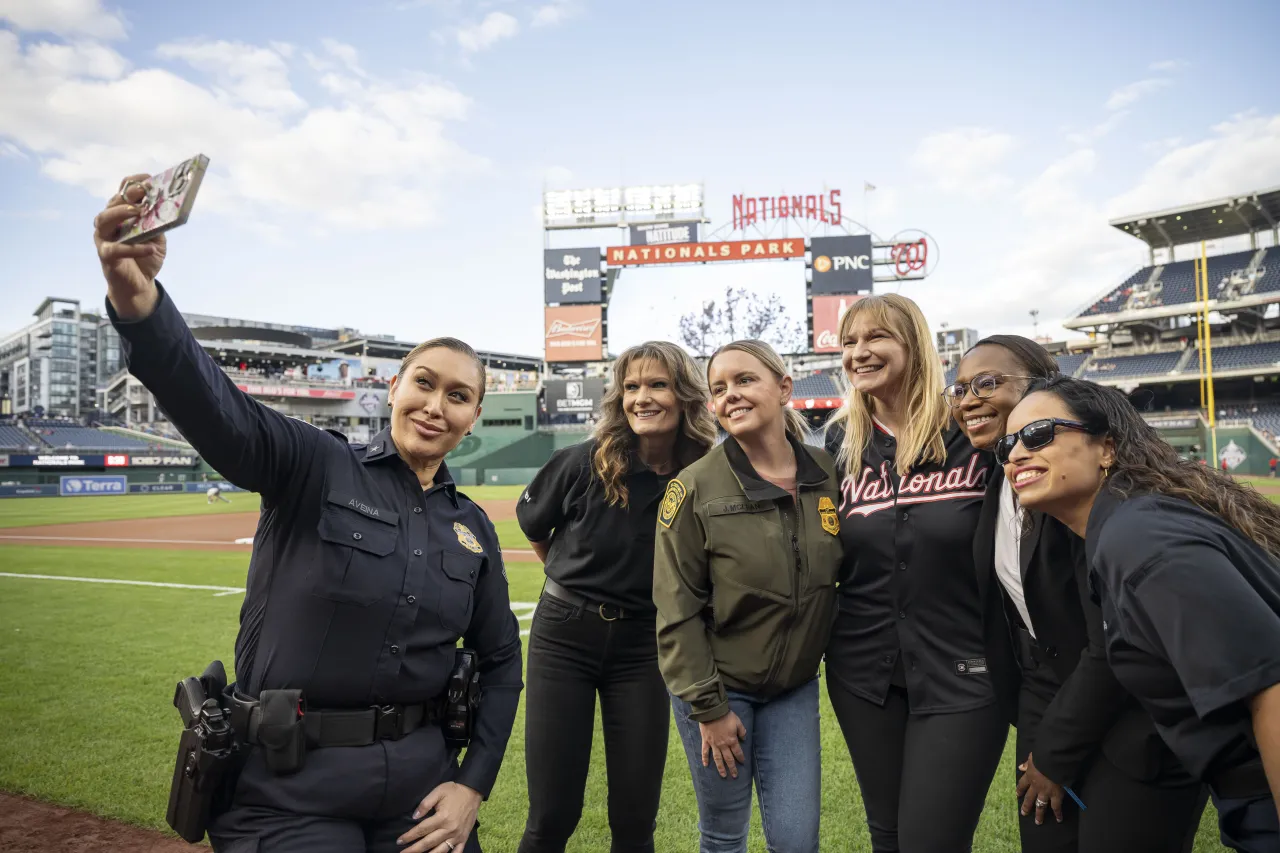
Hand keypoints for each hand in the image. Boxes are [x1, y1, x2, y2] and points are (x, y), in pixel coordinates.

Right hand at [93, 174, 165, 319]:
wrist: (139, 285)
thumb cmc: (146, 256)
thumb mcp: (158, 238)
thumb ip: (158, 223)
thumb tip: (166, 207)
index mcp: (122, 214)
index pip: (123, 192)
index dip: (133, 183)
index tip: (148, 178)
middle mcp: (109, 223)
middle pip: (112, 202)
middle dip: (126, 195)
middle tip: (142, 194)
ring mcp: (104, 238)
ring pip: (103, 219)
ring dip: (120, 213)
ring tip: (138, 212)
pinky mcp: (106, 256)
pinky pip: (116, 249)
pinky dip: (133, 248)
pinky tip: (148, 248)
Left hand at [396, 781, 481, 852]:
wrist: (473, 791)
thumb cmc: (454, 791)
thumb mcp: (438, 792)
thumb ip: (425, 804)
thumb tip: (414, 817)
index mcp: (442, 818)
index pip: (421, 830)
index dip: (409, 836)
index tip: (399, 841)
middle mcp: (449, 829)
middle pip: (428, 843)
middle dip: (413, 849)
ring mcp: (457, 836)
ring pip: (440, 851)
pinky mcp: (464, 838)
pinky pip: (456, 852)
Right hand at [699, 711, 746, 778]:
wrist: (712, 712)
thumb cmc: (726, 716)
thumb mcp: (738, 722)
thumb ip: (742, 731)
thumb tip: (744, 738)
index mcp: (731, 741)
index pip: (737, 752)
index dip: (740, 758)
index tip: (742, 762)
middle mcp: (723, 745)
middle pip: (728, 759)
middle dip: (732, 768)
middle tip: (735, 775)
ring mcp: (713, 744)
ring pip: (717, 759)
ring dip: (720, 768)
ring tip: (723, 775)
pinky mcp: (706, 741)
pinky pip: (705, 752)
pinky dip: (705, 759)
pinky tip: (705, 765)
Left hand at [1017, 753, 1064, 824]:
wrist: (1053, 760)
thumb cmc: (1043, 756)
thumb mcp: (1032, 757)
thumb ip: (1027, 763)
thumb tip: (1020, 767)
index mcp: (1030, 775)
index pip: (1022, 784)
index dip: (1019, 790)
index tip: (1017, 795)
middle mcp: (1036, 786)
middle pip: (1029, 798)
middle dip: (1026, 806)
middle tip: (1024, 814)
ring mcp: (1045, 792)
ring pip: (1040, 805)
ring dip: (1039, 814)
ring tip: (1038, 822)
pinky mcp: (1056, 795)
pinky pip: (1056, 807)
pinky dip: (1058, 814)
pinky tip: (1059, 819)